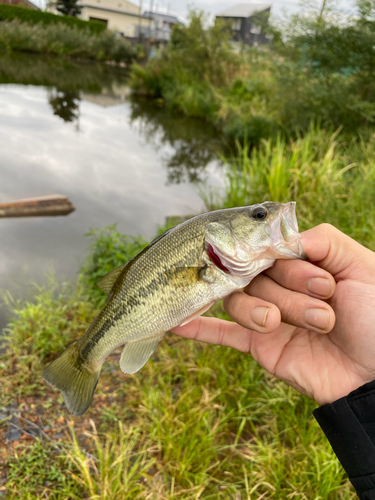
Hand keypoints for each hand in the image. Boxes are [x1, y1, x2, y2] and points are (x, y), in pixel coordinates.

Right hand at [171, 224, 374, 404]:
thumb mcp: (362, 267)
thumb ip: (321, 239)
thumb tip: (278, 237)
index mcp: (303, 263)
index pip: (272, 248)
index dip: (291, 264)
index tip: (323, 285)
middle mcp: (281, 285)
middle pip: (254, 273)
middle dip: (290, 292)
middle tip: (325, 313)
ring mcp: (267, 315)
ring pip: (240, 299)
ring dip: (268, 312)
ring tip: (304, 328)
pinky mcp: (259, 345)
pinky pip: (222, 333)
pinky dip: (198, 327)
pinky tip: (175, 322)